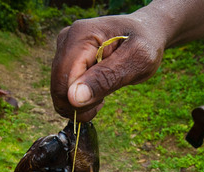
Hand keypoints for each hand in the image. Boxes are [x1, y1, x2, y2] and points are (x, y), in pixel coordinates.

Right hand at [50, 14, 165, 121]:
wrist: (144, 34)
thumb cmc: (144, 44)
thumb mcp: (136, 61)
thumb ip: (106, 79)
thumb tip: (74, 98)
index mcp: (82, 36)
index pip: (65, 81)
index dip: (79, 103)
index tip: (101, 104)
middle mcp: (67, 40)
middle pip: (58, 88)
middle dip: (79, 105)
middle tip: (102, 102)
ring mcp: (63, 50)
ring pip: (59, 92)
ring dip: (79, 104)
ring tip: (101, 96)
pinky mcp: (65, 60)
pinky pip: (63, 90)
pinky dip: (78, 100)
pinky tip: (95, 94)